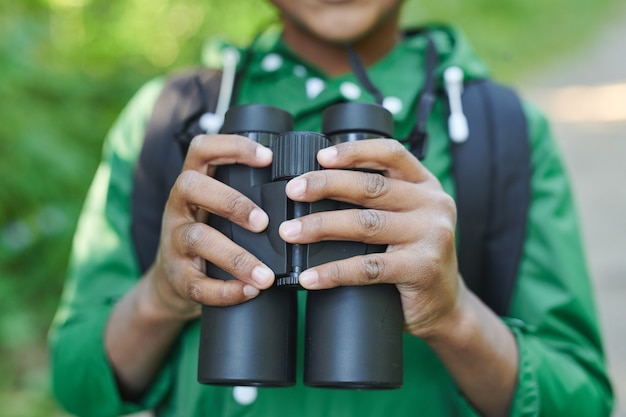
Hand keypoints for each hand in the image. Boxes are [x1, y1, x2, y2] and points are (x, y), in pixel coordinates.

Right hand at [146, 134, 276, 319]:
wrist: (172, 282)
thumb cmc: (210, 236)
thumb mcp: (217, 209)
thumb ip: (244, 196)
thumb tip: (303, 190)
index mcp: (193, 184)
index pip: (202, 149)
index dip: (233, 147)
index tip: (268, 157)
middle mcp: (178, 206)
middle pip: (191, 186)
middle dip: (231, 201)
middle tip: (264, 223)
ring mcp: (174, 241)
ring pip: (197, 238)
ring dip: (236, 257)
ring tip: (265, 276)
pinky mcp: (176, 276)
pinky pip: (197, 283)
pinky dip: (225, 290)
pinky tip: (249, 291)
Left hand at [279, 139, 461, 337]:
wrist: (446, 305)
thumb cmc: (414, 256)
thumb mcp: (407, 218)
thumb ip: (380, 201)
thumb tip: (316, 189)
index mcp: (425, 185)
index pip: (391, 154)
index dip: (354, 151)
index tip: (320, 157)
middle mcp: (432, 204)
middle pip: (370, 187)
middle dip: (325, 186)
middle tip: (293, 192)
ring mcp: (430, 235)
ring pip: (365, 224)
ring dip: (321, 226)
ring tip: (291, 232)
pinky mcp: (421, 268)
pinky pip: (368, 267)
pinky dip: (333, 272)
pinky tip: (310, 276)